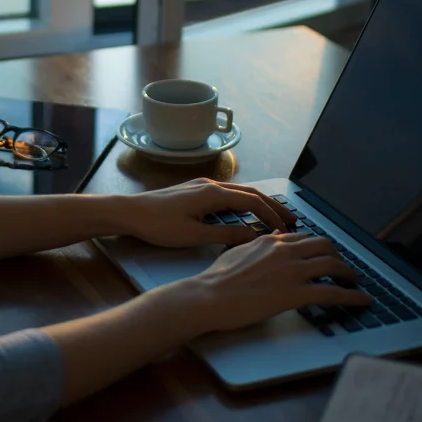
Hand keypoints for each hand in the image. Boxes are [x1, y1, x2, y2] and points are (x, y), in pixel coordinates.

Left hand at [119, 178, 297, 247]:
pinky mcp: (194, 191)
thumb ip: (225, 235)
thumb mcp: (194, 235)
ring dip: (259, 203)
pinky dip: (243, 203)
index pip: (253, 202)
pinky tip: (245, 213)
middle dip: (273, 206)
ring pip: (239, 192)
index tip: (286, 230)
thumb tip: (253, 236)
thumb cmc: (158, 225)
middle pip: (251, 193)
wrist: (129, 212)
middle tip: (292, 219)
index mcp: (213, 194)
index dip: (272, 215)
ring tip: (274, 216)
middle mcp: (211, 185)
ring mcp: (202, 186)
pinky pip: (227, 194)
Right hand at [177, 231, 370, 332]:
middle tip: (341, 267)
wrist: (209, 296)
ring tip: (354, 282)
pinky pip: (333, 292)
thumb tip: (267, 240)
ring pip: (333, 265)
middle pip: (324, 246)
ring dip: (348, 273)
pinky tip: (362, 301)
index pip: (303, 238)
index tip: (323, 254)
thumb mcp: (235, 252)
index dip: (317, 247)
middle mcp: (285, 251)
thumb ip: (255, 245)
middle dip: (337, 255)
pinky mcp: (296, 293)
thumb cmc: (216, 279)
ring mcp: (292, 271)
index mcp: (270, 241)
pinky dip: (352, 296)